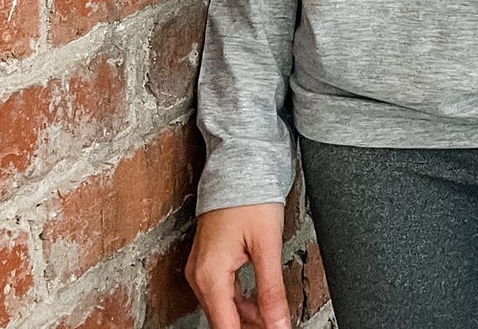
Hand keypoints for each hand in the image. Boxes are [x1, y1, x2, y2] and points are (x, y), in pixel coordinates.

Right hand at [185, 203, 292, 328]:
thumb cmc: (251, 196)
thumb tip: (278, 325)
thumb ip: (272, 291)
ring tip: (272, 317)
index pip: (226, 327)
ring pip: (222, 307)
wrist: (240, 164)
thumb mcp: (267, 245)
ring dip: (246, 317)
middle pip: (223, 320)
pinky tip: (259, 303)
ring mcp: (201, 267)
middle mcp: (199, 274)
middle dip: (249, 327)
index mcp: (210, 275)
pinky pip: (222, 291)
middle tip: (276, 325)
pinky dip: (240, 301)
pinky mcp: (208, 259)